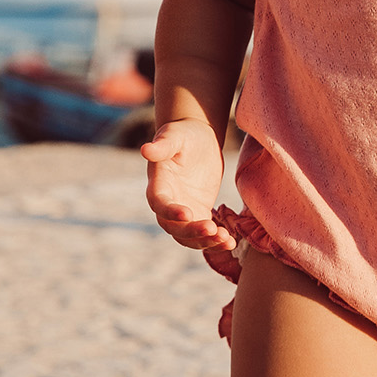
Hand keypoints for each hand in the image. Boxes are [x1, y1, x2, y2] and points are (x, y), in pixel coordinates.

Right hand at [141, 118, 234, 256]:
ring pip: (189, 237)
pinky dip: (216, 241)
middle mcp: (167, 204)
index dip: (171, 212)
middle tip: (213, 230)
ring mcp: (183, 211)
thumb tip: (145, 150)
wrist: (198, 139)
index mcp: (158, 185)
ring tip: (227, 240)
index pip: (160, 204)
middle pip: (174, 227)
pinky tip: (232, 241)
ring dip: (206, 242)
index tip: (188, 214)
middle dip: (192, 232)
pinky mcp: (199, 214)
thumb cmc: (183, 134)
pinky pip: (205, 234)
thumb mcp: (174, 135)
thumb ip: (162, 144)